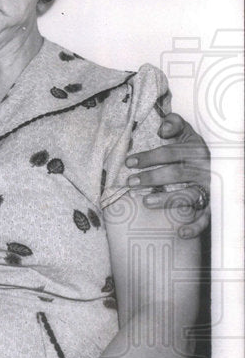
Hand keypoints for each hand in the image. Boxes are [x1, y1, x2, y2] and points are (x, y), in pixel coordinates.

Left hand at [126, 112, 210, 237]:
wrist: (229, 166)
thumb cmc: (199, 151)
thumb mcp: (190, 135)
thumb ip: (176, 125)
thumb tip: (162, 128)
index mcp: (197, 151)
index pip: (171, 153)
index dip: (149, 156)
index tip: (129, 162)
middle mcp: (205, 169)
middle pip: (177, 173)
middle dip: (152, 177)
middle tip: (130, 182)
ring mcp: (210, 188)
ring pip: (189, 195)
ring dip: (168, 200)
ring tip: (146, 202)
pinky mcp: (213, 205)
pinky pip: (206, 218)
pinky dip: (195, 226)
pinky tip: (181, 232)